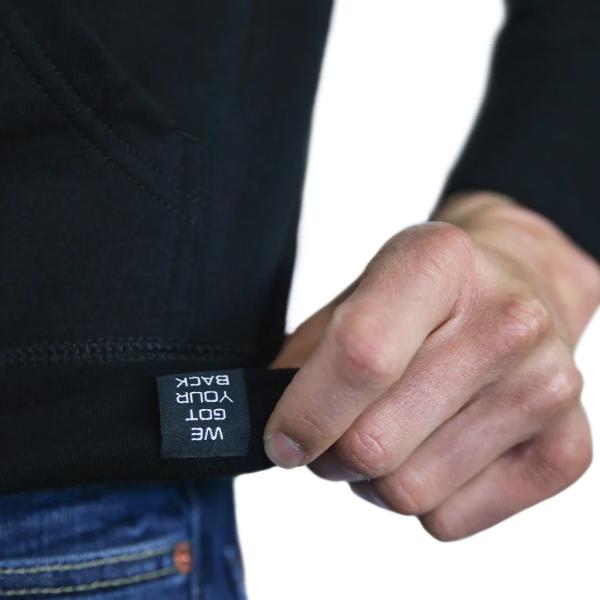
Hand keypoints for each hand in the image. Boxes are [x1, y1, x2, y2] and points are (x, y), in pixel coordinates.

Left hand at [264, 192, 599, 540]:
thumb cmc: (431, 296)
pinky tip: (436, 450)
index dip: (305, 413)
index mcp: (440, 262)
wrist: (521, 290)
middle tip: (333, 435)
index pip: (361, 356)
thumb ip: (308, 356)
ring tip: (390, 436)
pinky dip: (424, 500)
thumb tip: (277, 433)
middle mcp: (506, 321)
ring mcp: (547, 387)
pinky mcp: (566, 449)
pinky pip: (449, 520)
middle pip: (375, 442)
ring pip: (407, 492)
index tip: (282, 440)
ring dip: (375, 479)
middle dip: (331, 455)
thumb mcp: (359, 292)